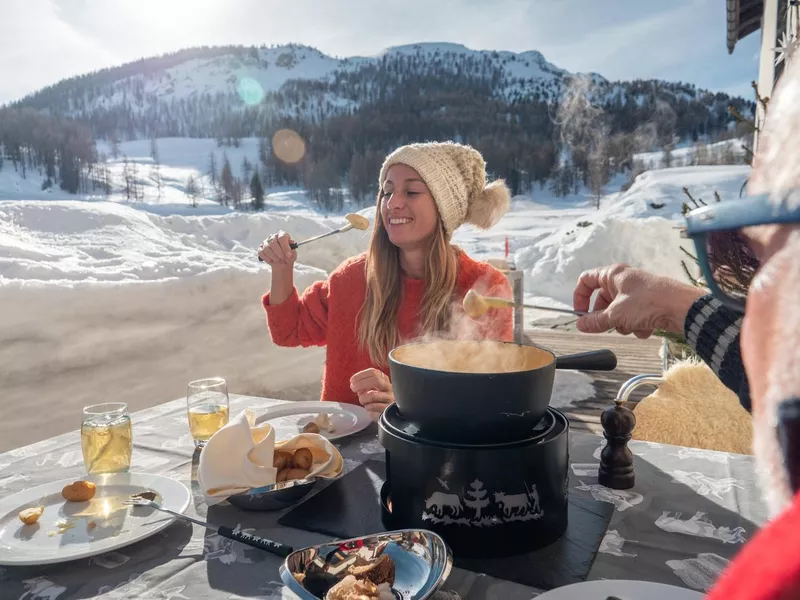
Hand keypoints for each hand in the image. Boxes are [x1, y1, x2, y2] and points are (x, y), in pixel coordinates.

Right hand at [258, 231, 296, 268]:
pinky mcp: (260, 248)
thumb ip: (292, 250)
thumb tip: (290, 249)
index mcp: (282, 234)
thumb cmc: (288, 255)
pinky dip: (266, 258)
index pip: (282, 237)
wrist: (283, 262)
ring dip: (273, 256)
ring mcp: (265, 242)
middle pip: (273, 242)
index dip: (285, 246)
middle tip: (282, 258)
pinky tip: (272, 260)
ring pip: (266, 248)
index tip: (288, 255)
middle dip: (278, 252)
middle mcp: (273, 236)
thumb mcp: (293, 253)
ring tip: (278, 260)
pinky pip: (261, 252)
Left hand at [350, 368, 393, 421]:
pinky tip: (368, 407)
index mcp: (384, 379)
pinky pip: (373, 406)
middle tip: (353, 388)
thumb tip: (354, 384)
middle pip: (376, 380)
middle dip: (361, 383)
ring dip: (363, 398)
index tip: (352, 380)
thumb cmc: (375, 400)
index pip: (373, 372)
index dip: (361, 375)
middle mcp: (388, 387)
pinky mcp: (387, 408)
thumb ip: (362, 384)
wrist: (384, 414)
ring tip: (363, 401)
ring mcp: (389, 398)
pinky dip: (367, 407)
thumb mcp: (369, 389)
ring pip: (373, 394)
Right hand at [572, 264, 704, 337]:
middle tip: (608, 327)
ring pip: (618, 311)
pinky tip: (647, 326)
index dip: (580, 297)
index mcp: (613, 275)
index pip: (586, 280)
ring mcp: (636, 292)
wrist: (682, 308)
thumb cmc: (649, 303)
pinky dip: (637, 324)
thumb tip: (580, 325)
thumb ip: (595, 321)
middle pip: (602, 300)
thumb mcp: (616, 314)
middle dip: (605, 317)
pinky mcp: (648, 303)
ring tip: (634, 325)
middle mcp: (623, 281)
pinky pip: (633, 316)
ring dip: (623, 323)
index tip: (580, 314)